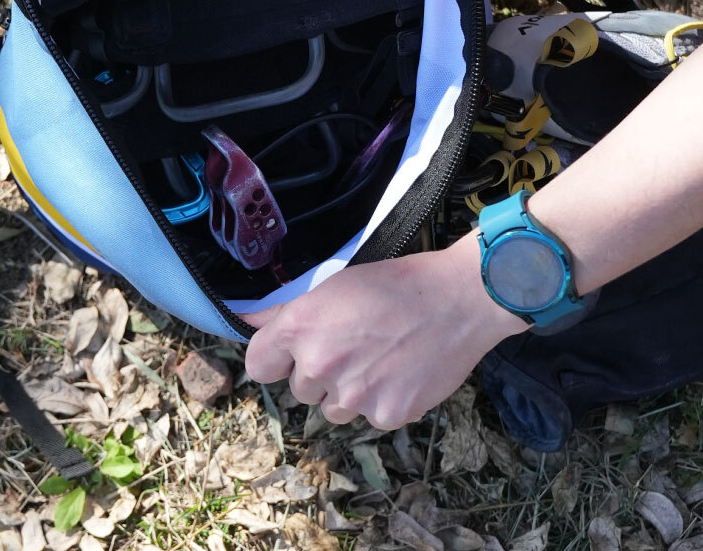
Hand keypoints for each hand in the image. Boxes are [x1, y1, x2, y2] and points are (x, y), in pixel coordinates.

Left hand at [242, 235, 526, 429]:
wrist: (456, 299)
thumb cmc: (396, 284)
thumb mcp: (335, 285)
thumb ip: (286, 310)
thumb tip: (245, 318)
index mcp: (301, 326)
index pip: (258, 364)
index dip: (275, 358)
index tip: (292, 353)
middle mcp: (319, 363)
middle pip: (300, 388)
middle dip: (321, 372)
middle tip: (355, 343)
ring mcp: (352, 394)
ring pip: (334, 408)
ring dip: (350, 390)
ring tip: (381, 356)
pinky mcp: (385, 415)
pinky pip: (370, 417)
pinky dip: (383, 400)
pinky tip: (402, 371)